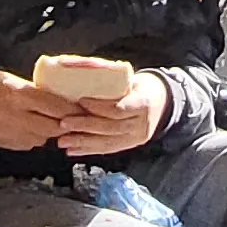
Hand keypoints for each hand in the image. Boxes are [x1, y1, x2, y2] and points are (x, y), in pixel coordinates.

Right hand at [0, 68, 83, 153]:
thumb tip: (71, 101)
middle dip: (64, 125)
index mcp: (19, 95)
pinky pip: (28, 144)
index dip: (73, 111)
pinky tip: (31, 128)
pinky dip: (34, 137)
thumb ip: (43, 93)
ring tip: (48, 122)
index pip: (55, 107)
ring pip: (41, 139)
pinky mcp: (4, 142)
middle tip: (74, 121)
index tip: (85, 111)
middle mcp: (13, 115)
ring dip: (49, 132)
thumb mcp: (20, 81)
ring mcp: (7, 131)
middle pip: (51, 127)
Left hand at [56, 69, 173, 157]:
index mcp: (143, 103)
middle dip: (85, 126)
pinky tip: (73, 150)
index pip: (119, 108)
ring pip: (108, 142)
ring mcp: (136, 137)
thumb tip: (81, 75)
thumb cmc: (141, 86)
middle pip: (110, 127)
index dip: (99, 106)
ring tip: (63, 141)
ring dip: (83, 142)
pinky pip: (108, 149)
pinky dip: (89, 150)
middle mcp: (142, 124)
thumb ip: (111, 83)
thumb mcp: (132, 79)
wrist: (162, 101)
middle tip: (64, 123)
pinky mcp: (130, 145)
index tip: (81, 101)